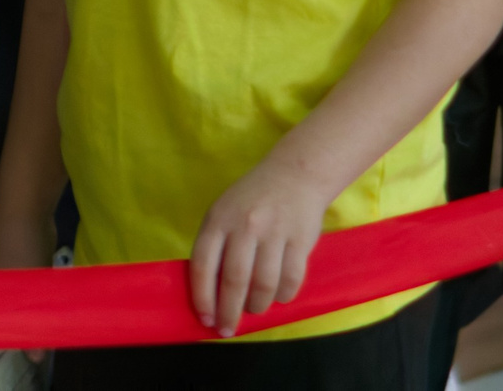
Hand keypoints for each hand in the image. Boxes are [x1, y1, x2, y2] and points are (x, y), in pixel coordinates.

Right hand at [0, 209, 60, 360]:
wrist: (27, 209)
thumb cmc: (16, 249)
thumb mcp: (22, 291)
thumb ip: (28, 324)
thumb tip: (36, 359)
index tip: (2, 365)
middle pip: (0, 321)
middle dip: (13, 338)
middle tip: (30, 356)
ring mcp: (8, 278)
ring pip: (17, 309)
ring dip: (29, 321)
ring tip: (43, 339)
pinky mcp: (26, 268)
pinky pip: (31, 295)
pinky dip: (39, 306)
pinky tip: (51, 314)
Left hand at [190, 157, 331, 335]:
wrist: (295, 174)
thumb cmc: (252, 200)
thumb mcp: (223, 213)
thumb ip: (215, 247)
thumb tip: (208, 294)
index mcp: (219, 219)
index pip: (203, 264)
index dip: (202, 297)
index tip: (204, 318)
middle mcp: (245, 224)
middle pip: (234, 280)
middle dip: (229, 312)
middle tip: (227, 329)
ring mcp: (274, 231)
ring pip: (264, 284)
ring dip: (257, 305)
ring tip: (254, 309)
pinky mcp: (300, 239)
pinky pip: (291, 279)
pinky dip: (283, 295)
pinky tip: (278, 296)